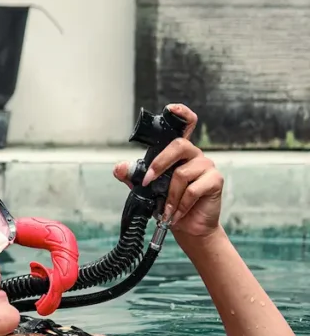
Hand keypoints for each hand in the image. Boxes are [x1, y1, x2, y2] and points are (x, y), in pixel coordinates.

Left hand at [113, 104, 223, 237]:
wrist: (188, 227)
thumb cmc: (169, 204)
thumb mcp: (147, 189)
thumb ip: (134, 176)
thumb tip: (120, 167)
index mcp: (178, 153)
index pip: (184, 126)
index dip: (181, 114)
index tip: (171, 108)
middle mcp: (194, 155)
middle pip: (178, 145)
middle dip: (159, 164)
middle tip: (149, 182)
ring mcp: (207, 166)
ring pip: (182, 174)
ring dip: (169, 196)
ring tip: (166, 209)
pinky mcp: (215, 181)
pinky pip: (192, 189)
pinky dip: (180, 204)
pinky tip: (177, 213)